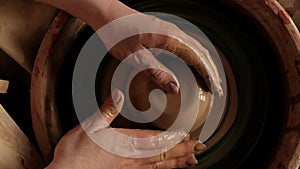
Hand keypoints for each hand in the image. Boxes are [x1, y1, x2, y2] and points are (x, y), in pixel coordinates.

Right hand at [45, 89, 205, 168]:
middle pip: (163, 154)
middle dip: (182, 151)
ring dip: (177, 162)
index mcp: (126, 143)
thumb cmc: (77, 153)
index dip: (175, 139)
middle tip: (199, 149)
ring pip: (159, 165)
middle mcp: (132, 157)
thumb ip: (106, 111)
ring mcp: (129, 167)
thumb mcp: (89, 127)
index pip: (157, 141)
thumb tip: (118, 94)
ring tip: (191, 161)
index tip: (189, 137)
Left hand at [98, 6, 222, 94]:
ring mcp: (170, 31)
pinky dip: (195, 57)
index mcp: (170, 38)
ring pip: (195, 47)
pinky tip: (193, 63)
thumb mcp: (135, 57)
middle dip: (211, 71)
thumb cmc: (118, 34)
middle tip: (218, 88)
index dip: (208, 75)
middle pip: (201, 52)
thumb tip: (176, 89)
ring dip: (205, 63)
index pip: (197, 58)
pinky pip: (186, 45)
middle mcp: (174, 33)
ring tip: (210, 78)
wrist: (107, 15)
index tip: (215, 89)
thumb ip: (156, 73)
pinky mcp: (164, 32)